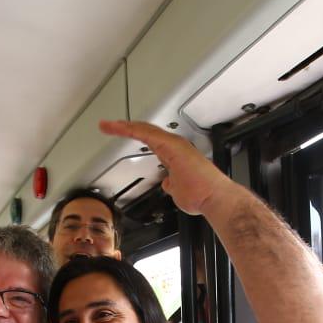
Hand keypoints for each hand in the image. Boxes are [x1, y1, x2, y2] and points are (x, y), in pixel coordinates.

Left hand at [99, 119, 231, 215]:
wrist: (214, 198)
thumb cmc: (202, 196)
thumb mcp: (178, 191)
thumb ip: (171, 185)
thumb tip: (168, 184)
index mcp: (175, 154)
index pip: (151, 141)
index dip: (135, 136)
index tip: (121, 135)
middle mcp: (175, 146)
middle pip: (146, 131)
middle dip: (126, 128)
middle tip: (109, 126)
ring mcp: (174, 144)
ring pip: (144, 129)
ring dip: (125, 126)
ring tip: (108, 125)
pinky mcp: (172, 145)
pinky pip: (147, 133)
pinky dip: (132, 130)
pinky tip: (119, 128)